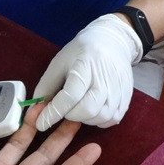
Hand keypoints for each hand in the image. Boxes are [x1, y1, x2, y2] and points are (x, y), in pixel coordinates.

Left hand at [34, 14, 139, 129]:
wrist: (112, 42)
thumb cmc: (82, 51)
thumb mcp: (59, 62)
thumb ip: (47, 86)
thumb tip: (36, 110)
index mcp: (85, 66)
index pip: (70, 95)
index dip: (54, 112)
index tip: (41, 123)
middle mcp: (105, 78)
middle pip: (87, 110)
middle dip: (70, 115)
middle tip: (65, 108)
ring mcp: (119, 89)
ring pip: (100, 117)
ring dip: (85, 118)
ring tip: (78, 107)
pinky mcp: (126, 97)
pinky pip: (112, 119)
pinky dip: (99, 120)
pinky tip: (92, 110)